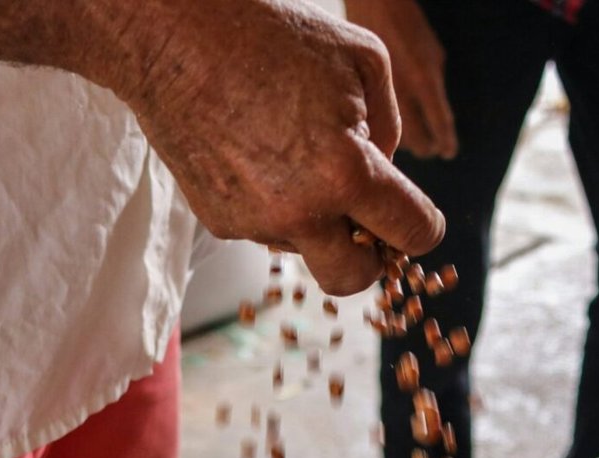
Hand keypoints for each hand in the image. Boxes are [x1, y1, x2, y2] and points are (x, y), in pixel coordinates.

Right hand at [106, 0, 444, 294]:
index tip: (414, 218)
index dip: (423, 226)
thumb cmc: (270, 36)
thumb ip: (389, 126)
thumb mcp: (363, 60)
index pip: (414, 233)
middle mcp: (300, 212)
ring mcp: (254, 223)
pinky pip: (265, 231)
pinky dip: (274, 207)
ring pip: (306, 251)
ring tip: (295, 158)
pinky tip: (259, 158)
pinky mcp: (218, 222)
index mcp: (347, 174)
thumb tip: (385, 170)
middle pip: (354, 279)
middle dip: (370, 259)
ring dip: (316, 223)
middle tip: (367, 227)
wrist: (174, 40)